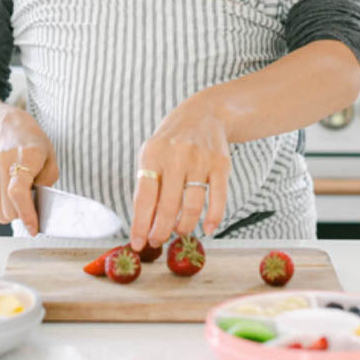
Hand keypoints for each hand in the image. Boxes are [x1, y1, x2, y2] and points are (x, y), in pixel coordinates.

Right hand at [0, 106, 57, 234]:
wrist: (3, 126)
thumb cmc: (31, 143)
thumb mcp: (50, 156)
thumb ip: (49, 180)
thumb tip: (39, 205)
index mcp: (26, 155)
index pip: (19, 192)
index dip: (26, 214)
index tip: (33, 228)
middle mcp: (3, 161)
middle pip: (8, 208)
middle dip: (22, 213)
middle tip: (30, 202)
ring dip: (11, 209)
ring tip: (18, 191)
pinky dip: (0, 202)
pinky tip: (6, 185)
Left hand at [129, 93, 230, 250]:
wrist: (204, 114)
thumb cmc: (172, 142)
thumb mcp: (153, 154)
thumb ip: (148, 186)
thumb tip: (144, 226)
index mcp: (152, 154)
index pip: (144, 198)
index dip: (140, 225)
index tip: (138, 245)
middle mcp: (176, 155)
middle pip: (167, 206)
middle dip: (161, 231)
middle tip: (158, 241)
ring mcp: (200, 159)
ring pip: (192, 206)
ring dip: (184, 226)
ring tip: (179, 231)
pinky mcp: (221, 164)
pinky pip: (218, 198)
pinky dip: (213, 218)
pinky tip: (208, 229)